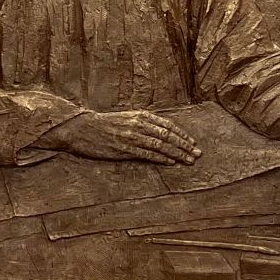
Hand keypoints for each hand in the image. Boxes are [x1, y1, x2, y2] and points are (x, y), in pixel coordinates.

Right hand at [40, 109, 200, 164]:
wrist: (82, 128)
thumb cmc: (103, 124)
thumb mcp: (125, 118)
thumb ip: (141, 123)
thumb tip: (159, 132)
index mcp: (140, 116)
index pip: (167, 125)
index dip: (182, 134)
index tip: (192, 142)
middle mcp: (138, 124)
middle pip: (168, 135)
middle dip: (185, 145)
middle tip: (198, 154)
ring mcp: (132, 137)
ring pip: (161, 145)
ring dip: (177, 153)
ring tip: (189, 160)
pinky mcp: (124, 149)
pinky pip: (147, 154)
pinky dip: (162, 158)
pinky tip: (171, 163)